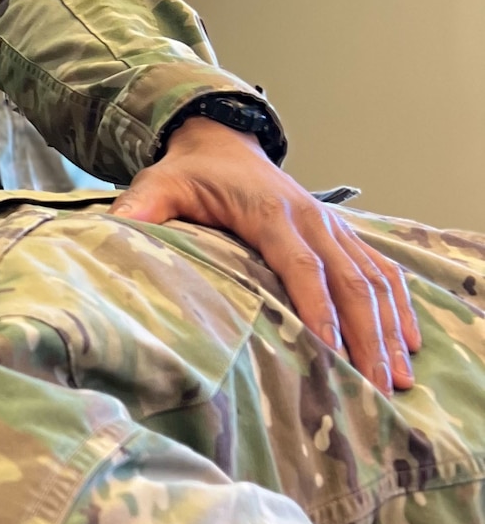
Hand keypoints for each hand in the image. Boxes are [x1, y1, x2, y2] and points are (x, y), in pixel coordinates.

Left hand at [110, 118, 420, 394]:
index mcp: (271, 213)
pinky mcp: (339, 233)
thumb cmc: (188, 171)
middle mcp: (312, 219)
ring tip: (400, 379)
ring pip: (373, 279)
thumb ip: (139, 212)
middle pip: (351, 282)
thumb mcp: (157, 185)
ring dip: (389, 328)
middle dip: (368, 336)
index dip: (319, 312)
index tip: (333, 356)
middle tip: (379, 387)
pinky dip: (399, 304)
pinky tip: (408, 340)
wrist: (220, 137)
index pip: (302, 268)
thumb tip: (115, 237)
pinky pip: (380, 268)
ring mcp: (331, 226)